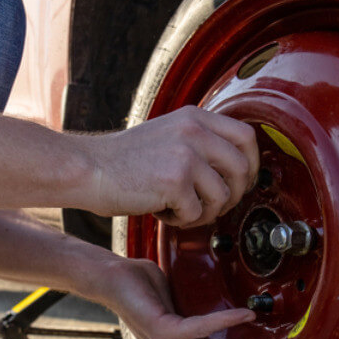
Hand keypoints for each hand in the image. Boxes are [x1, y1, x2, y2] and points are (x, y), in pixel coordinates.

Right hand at [83, 106, 258, 227]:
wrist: (88, 168)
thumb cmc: (123, 159)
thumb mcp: (167, 134)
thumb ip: (199, 142)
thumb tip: (234, 169)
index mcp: (194, 117)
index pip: (246, 136)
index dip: (250, 164)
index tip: (240, 181)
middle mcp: (194, 131)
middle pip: (242, 169)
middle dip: (233, 195)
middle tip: (212, 205)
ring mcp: (186, 155)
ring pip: (223, 196)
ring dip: (206, 211)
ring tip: (181, 210)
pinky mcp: (175, 182)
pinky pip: (196, 213)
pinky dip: (182, 220)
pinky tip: (163, 212)